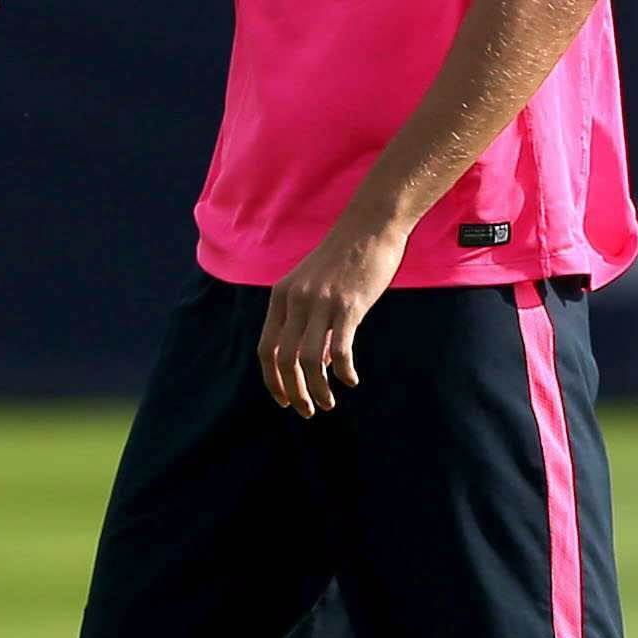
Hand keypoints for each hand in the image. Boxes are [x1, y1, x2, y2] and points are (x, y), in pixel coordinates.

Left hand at [260, 220, 411, 415]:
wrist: (370, 226)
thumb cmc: (347, 258)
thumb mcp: (318, 288)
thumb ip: (312, 323)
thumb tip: (322, 364)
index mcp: (281, 296)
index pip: (266, 349)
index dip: (273, 380)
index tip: (285, 400)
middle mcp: (296, 300)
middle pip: (284, 360)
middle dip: (294, 392)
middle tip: (308, 411)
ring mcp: (321, 303)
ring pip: (309, 360)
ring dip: (317, 389)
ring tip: (327, 404)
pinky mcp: (348, 305)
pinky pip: (340, 349)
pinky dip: (343, 370)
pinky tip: (351, 380)